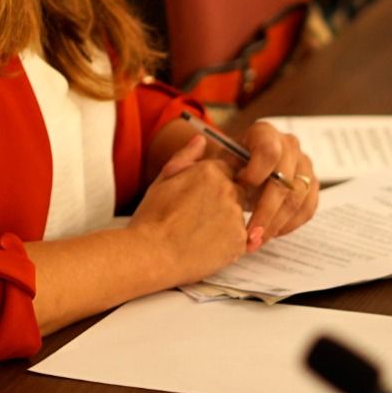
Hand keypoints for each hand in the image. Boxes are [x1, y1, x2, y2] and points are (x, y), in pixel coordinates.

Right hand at [128, 135, 248, 283]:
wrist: (151, 254)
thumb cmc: (152, 217)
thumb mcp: (164, 179)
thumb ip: (186, 156)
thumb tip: (201, 138)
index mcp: (210, 171)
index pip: (228, 171)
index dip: (215, 185)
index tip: (202, 199)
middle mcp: (228, 190)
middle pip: (238, 192)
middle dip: (224, 203)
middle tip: (198, 219)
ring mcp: (236, 216)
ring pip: (238, 216)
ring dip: (226, 223)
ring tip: (198, 234)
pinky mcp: (239, 241)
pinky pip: (240, 239)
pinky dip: (227, 243)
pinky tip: (205, 246)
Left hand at [216, 119, 317, 241]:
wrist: (241, 171)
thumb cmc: (225, 167)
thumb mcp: (212, 163)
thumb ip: (203, 162)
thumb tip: (206, 150)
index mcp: (264, 133)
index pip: (269, 151)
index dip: (257, 172)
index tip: (240, 188)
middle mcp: (289, 145)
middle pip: (285, 181)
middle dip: (266, 212)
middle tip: (250, 235)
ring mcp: (304, 164)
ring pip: (297, 198)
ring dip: (276, 224)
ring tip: (256, 241)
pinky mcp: (311, 185)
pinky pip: (308, 208)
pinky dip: (290, 225)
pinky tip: (270, 234)